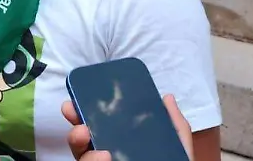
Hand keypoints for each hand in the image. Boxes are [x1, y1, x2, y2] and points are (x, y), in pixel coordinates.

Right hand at [61, 94, 193, 160]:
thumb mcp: (177, 146)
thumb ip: (173, 124)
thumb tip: (167, 97)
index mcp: (122, 143)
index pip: (99, 126)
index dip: (85, 114)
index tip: (75, 104)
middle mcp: (108, 156)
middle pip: (82, 143)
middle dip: (76, 133)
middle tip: (80, 129)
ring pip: (83, 159)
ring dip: (84, 153)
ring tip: (101, 154)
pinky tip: (103, 159)